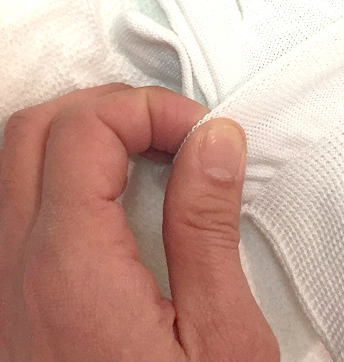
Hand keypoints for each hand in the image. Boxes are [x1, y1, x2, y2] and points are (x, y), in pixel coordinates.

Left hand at [0, 84, 278, 361]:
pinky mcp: (6, 297)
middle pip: (36, 127)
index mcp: (69, 270)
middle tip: (175, 132)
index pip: (85, 128)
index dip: (150, 109)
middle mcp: (12, 268)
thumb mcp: (221, 336)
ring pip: (16, 157)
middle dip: (113, 108)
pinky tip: (116, 191)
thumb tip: (215, 142)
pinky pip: (16, 197)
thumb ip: (208, 224)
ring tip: (151, 152)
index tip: (203, 133)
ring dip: (86, 131)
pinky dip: (65, 167)